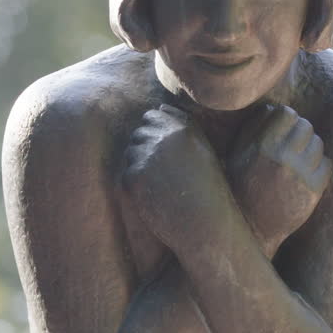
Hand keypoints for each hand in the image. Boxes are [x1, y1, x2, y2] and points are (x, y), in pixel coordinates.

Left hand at [122, 105, 226, 246]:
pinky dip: (135, 186)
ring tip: (162, 186)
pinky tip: (154, 197)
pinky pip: (125, 174)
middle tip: (163, 174)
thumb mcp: (202, 150)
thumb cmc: (207, 190)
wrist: (203, 225)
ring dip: (139, 167)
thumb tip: (161, 107)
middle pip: (138, 133)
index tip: (165, 153)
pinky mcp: (134, 176)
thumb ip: (183, 125)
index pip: (153, 115)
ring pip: (130, 153)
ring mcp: (147, 155)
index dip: (155, 134)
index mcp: (182, 128)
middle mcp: (163, 136)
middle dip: (145, 149)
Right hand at [226, 105, 331, 256]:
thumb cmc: (241, 186)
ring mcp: (299, 175)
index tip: (282, 129)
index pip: (287, 114)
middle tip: (291, 145)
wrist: (251, 227)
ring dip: (310, 149)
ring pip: (318, 144)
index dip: (286, 120)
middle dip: (299, 133)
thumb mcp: (238, 154)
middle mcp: (282, 158)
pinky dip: (319, 167)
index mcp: (261, 146)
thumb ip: (253, 127)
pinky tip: (305, 175)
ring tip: (297, 161)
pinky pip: (327, 164)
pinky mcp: (313, 190)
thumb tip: (272, 107)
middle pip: (306, 126)